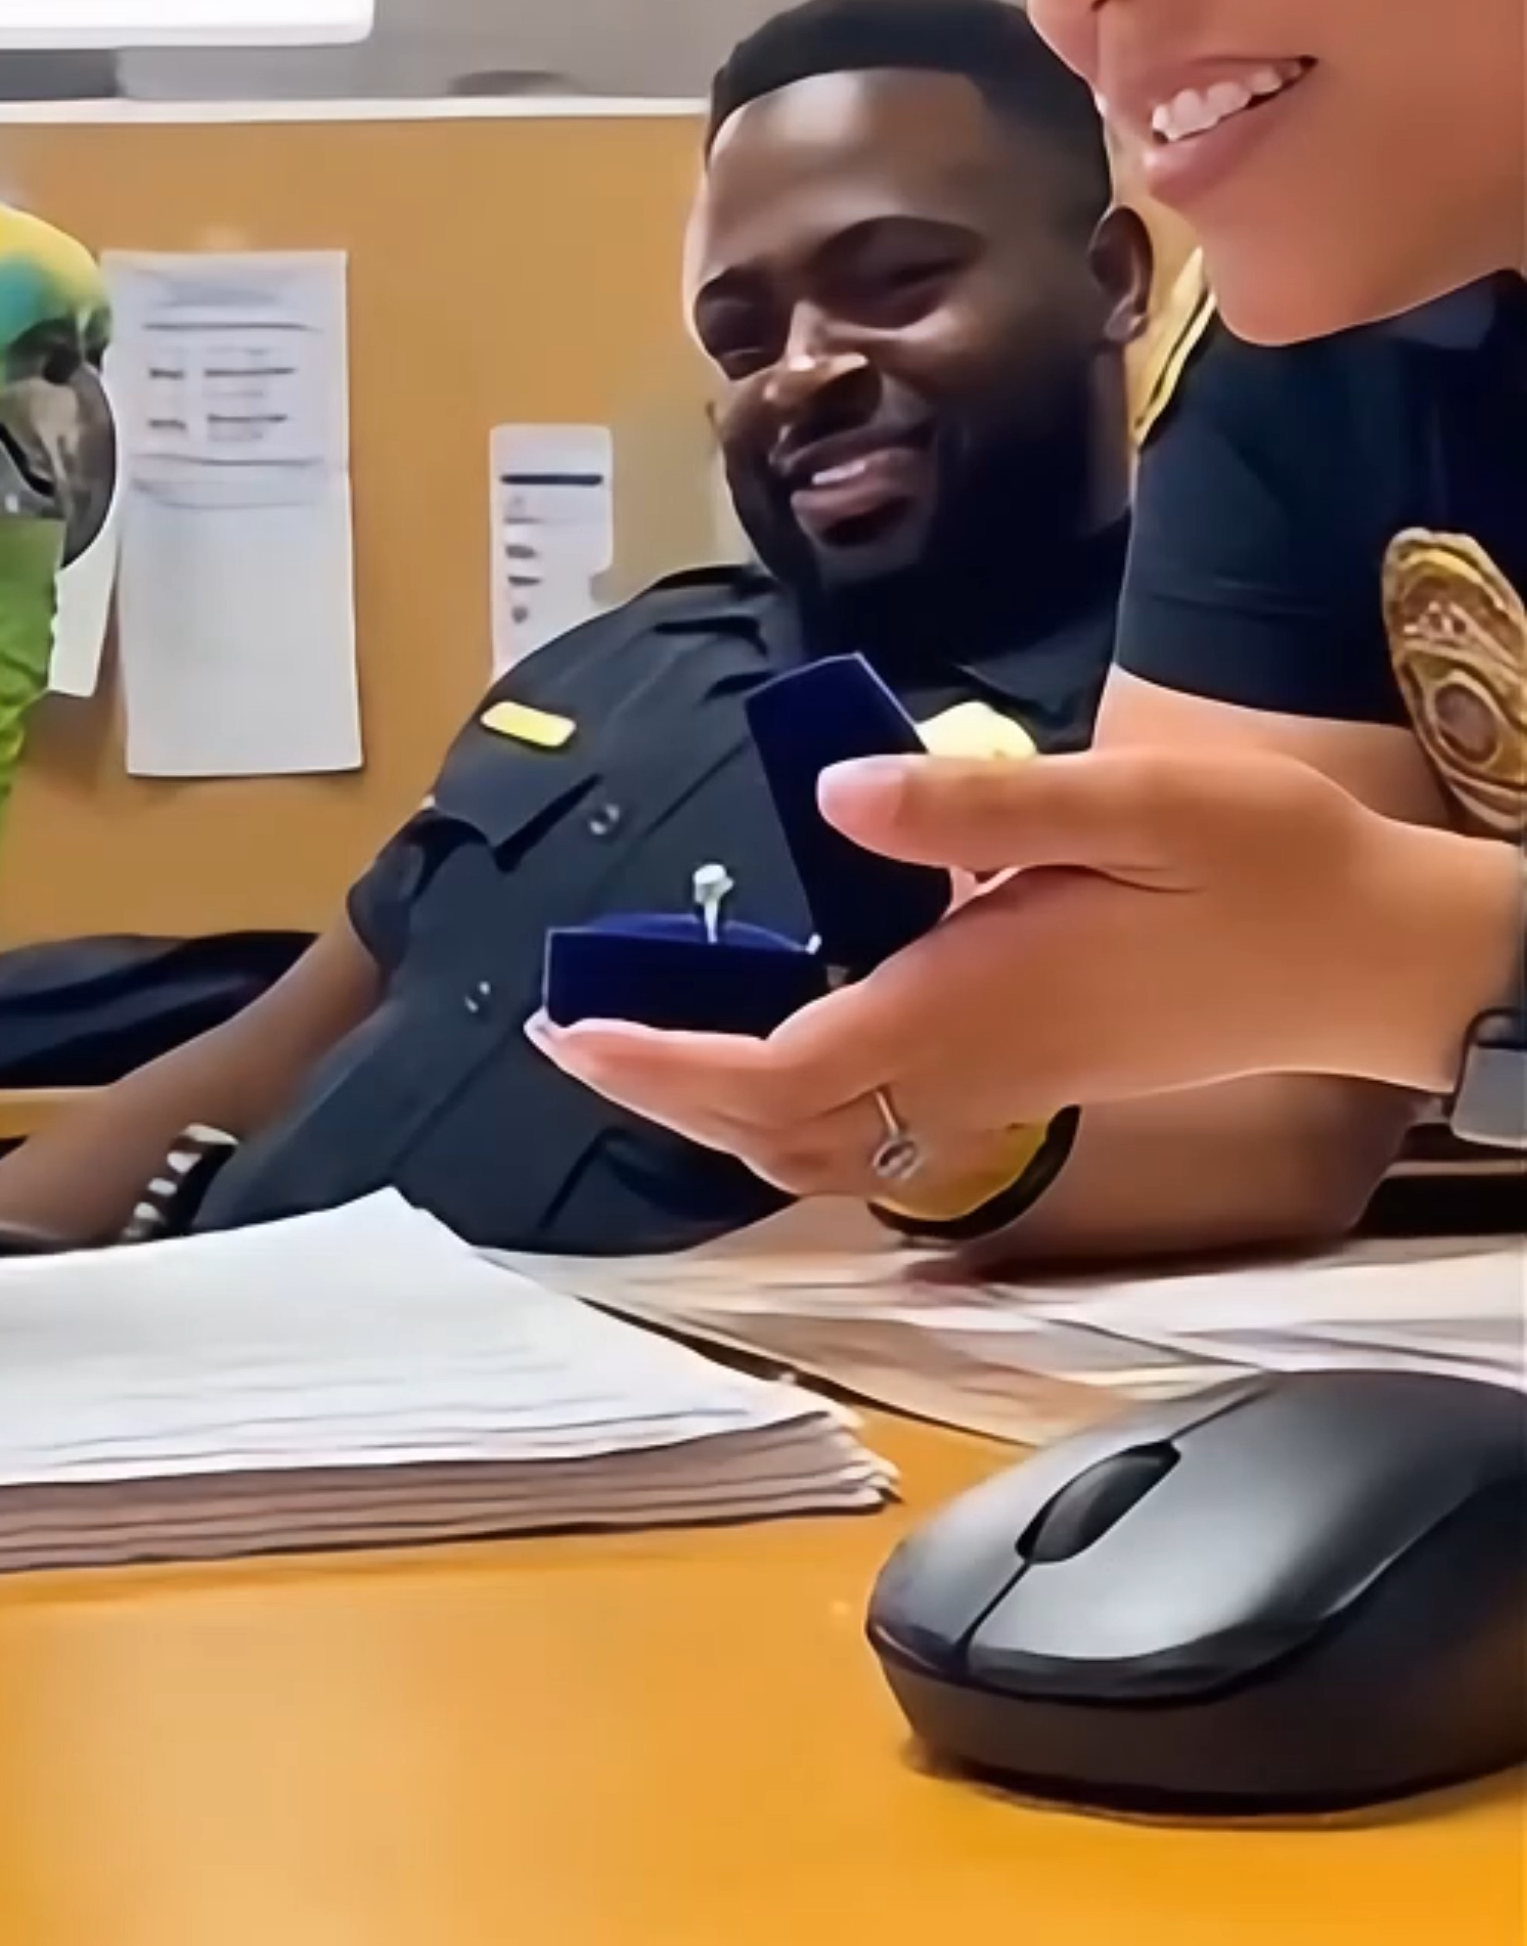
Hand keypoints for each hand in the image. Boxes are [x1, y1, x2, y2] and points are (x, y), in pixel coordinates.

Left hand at [531, 748, 1474, 1194]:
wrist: (1374, 959)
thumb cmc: (1268, 869)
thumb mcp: (1130, 801)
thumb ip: (974, 807)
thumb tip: (834, 800)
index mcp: (970, 1001)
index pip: (774, 1070)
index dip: (660, 1064)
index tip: (570, 1031)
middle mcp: (970, 1067)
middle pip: (778, 1130)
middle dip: (666, 1095)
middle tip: (578, 1033)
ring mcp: (1000, 1088)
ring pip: (827, 1146)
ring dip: (725, 1110)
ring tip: (648, 1041)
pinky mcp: (1028, 1081)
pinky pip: (879, 1132)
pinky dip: (799, 1107)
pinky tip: (780, 1039)